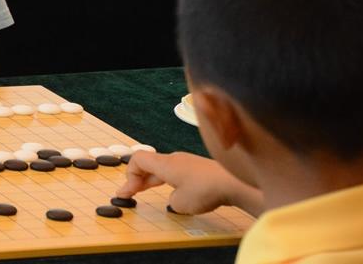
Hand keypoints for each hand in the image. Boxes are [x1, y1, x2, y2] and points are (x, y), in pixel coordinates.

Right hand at [116, 151, 250, 214]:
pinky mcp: (199, 169)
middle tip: (129, 193)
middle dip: (137, 179)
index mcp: (164, 164)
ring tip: (146, 190)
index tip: (130, 192)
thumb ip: (172, 201)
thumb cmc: (205, 190)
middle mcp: (174, 159)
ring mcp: (187, 163)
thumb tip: (177, 198)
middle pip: (149, 164)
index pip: (138, 160)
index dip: (130, 175)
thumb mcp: (180, 203)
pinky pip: (176, 171)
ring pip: (162, 168)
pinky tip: (173, 191)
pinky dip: (167, 180)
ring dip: (152, 179)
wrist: (234, 182)